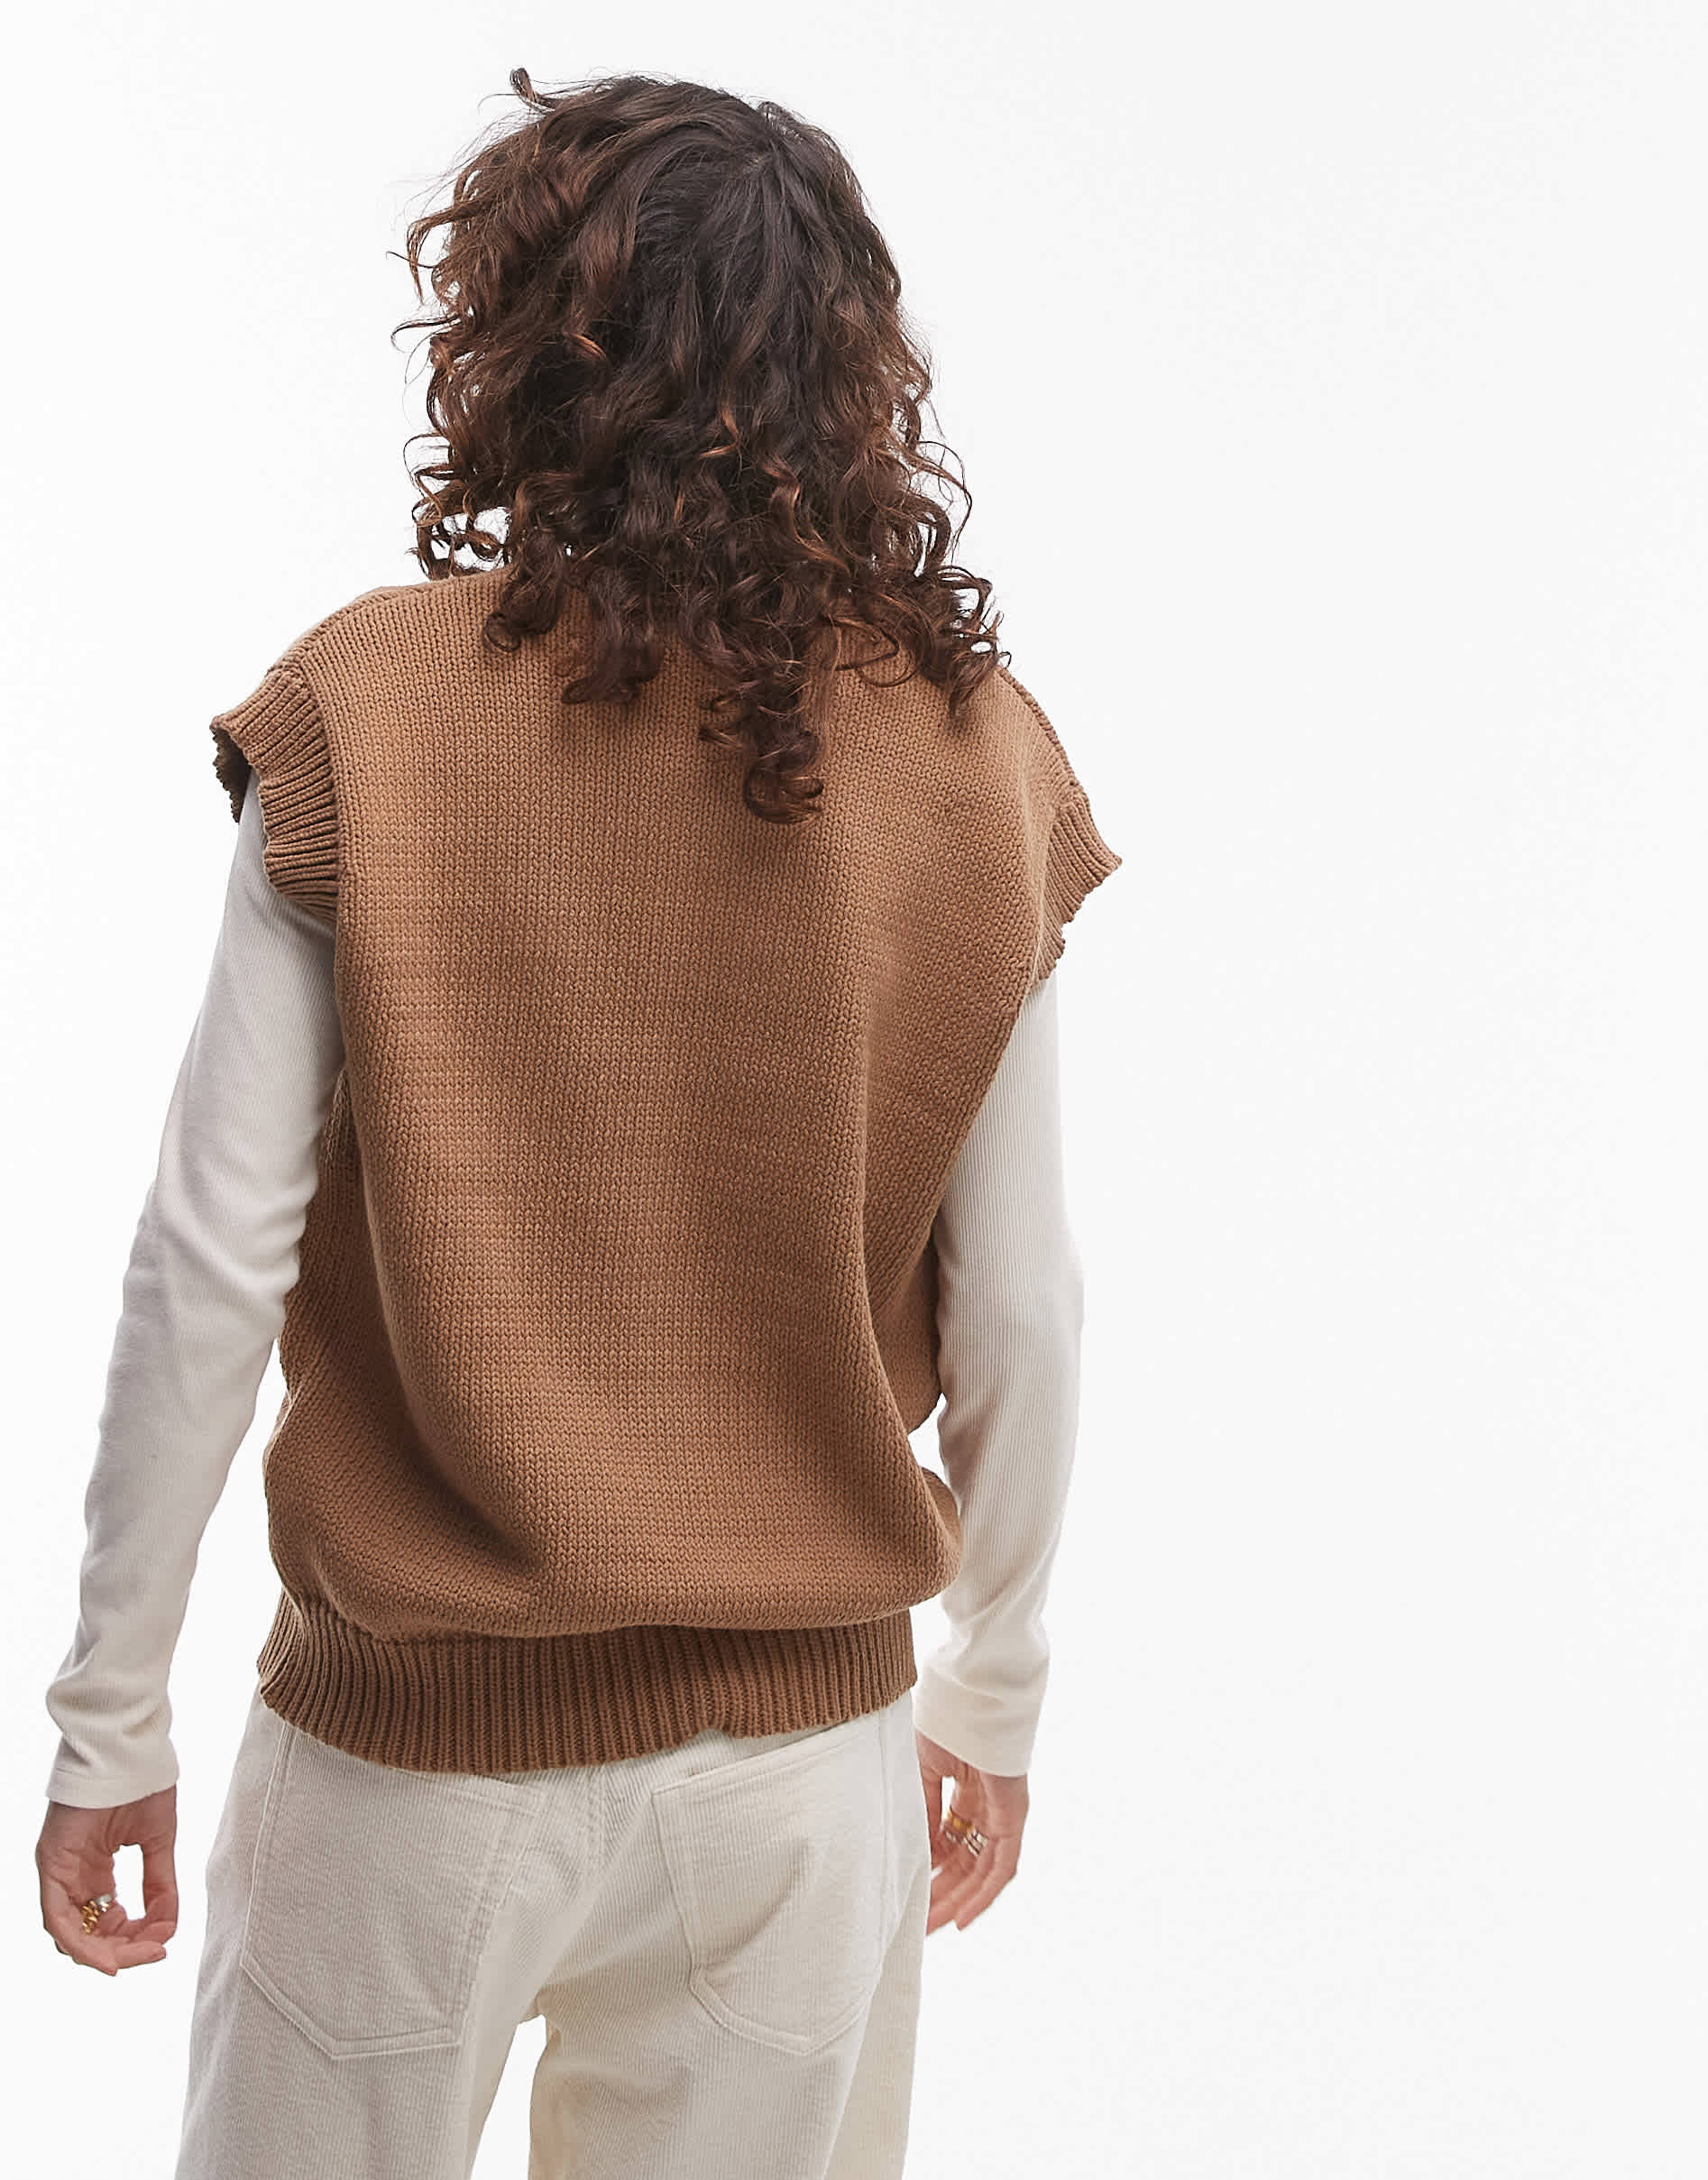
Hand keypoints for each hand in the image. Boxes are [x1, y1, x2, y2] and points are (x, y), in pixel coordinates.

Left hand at [37, 1787, 177, 1974]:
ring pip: (72, 1935)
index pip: (109, 1923)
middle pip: (90, 1935)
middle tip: (156, 1951)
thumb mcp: (157, 1840)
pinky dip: (82, 1945)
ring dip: (108, 1953)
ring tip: (143, 1953)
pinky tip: (111, 1957)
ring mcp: (59, 1872)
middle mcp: (73, 1877)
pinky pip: (58, 1919)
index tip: (164, 1942)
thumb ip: (159, 1883)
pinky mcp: (51, 1864)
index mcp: (95, 1871)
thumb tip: (167, 1926)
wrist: (128, 1749)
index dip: (137, 1939)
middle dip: (126, 1951)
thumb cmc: (141, 1782)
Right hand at [914, 1726, 1028, 1934]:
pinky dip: (984, 1895)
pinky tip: (962, 1918)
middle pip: (963, 1863)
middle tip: (917, 1924)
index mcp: (964, 1791)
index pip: (948, 1843)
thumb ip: (925, 1810)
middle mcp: (985, 1807)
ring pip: (982, 1872)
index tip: (907, 1894)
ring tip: (932, 1928)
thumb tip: (921, 1851)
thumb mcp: (924, 1770)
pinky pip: (1003, 1867)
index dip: (928, 1870)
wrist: (973, 1692)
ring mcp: (1002, 1813)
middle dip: (940, 1894)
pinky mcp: (1014, 1816)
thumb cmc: (947, 1718)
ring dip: (958, 1902)